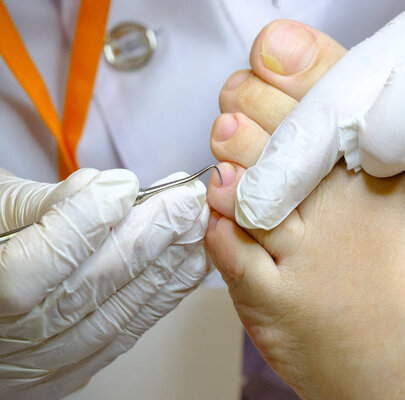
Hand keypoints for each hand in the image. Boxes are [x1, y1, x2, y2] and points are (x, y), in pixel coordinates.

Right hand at [0, 169, 208, 399]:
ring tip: (196, 229)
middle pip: (88, 289)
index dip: (86, 221)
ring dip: (166, 269)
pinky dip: (160, 300)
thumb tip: (103, 187)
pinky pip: (122, 336)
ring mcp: (37, 364)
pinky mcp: (66, 372)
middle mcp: (7, 340)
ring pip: (114, 317)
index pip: (36, 263)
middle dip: (148, 238)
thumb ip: (45, 202)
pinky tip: (187, 267)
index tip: (125, 185)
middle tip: (186, 201)